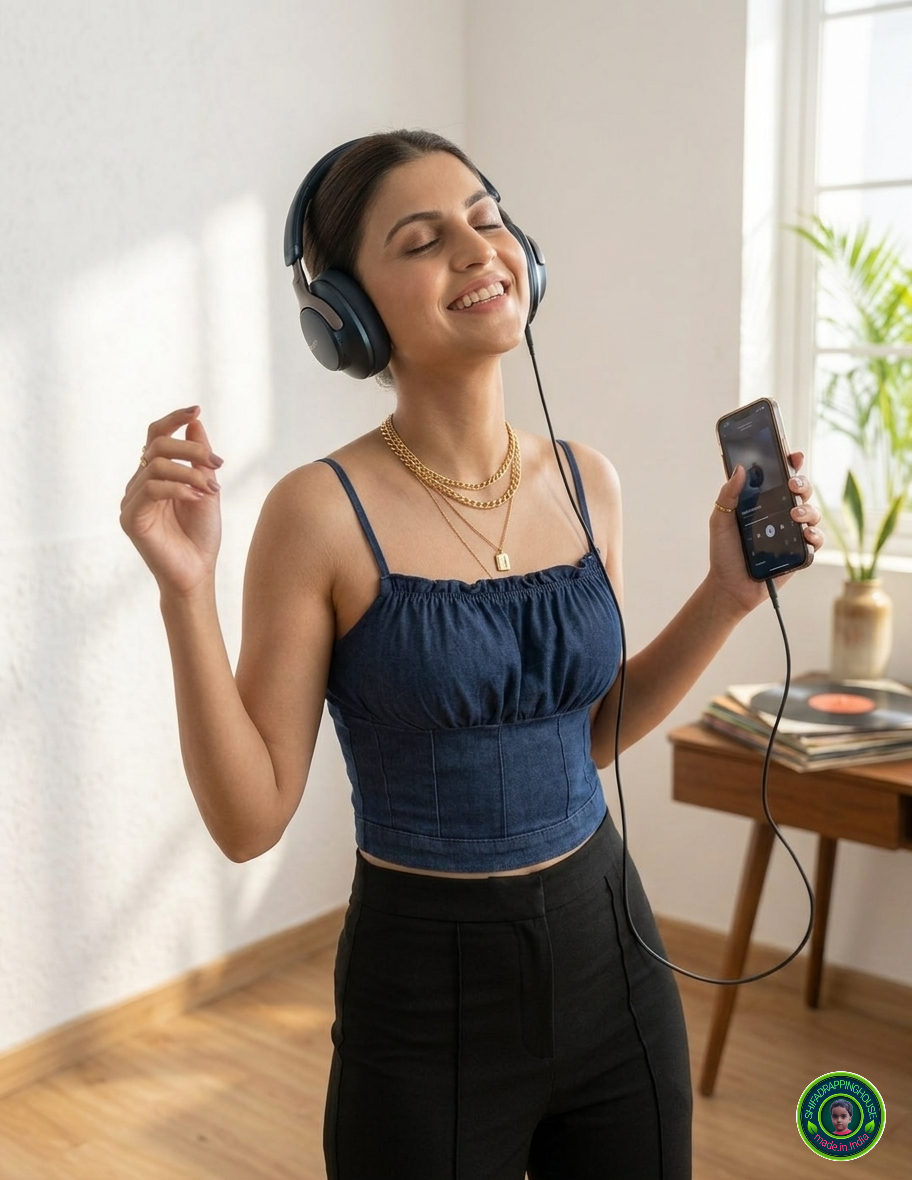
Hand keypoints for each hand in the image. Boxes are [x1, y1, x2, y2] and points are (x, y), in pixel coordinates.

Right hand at [120, 407, 222, 595]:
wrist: (197, 572)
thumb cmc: (201, 535)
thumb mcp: (207, 488)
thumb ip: (199, 458)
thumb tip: (195, 421)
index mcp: (156, 475)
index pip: (156, 436)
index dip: (173, 419)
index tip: (197, 408)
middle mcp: (139, 484)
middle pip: (158, 446)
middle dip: (191, 449)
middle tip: (218, 463)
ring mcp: (132, 500)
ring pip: (157, 465)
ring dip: (190, 473)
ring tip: (211, 490)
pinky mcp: (130, 517)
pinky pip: (151, 488)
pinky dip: (179, 488)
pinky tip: (197, 499)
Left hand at [707, 452, 823, 614]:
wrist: (729, 586)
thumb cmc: (724, 552)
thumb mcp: (720, 520)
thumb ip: (728, 495)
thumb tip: (739, 469)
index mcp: (763, 502)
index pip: (780, 478)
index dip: (790, 463)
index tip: (793, 455)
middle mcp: (780, 514)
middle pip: (801, 491)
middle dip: (802, 483)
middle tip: (793, 485)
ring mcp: (792, 532)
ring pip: (812, 513)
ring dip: (808, 510)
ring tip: (794, 514)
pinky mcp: (799, 552)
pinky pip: (816, 540)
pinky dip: (814, 535)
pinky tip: (805, 534)